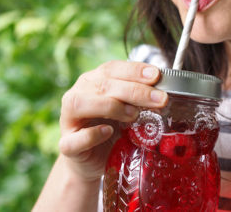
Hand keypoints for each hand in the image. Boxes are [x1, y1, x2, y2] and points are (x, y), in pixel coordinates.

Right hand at [58, 61, 167, 181]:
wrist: (94, 160)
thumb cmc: (113, 129)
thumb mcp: (127, 110)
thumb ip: (138, 99)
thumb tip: (163, 93)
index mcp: (93, 82)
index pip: (111, 69)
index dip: (134, 70)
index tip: (156, 75)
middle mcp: (77, 95)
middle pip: (103, 85)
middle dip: (134, 91)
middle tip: (160, 99)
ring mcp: (68, 120)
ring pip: (81, 104)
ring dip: (111, 107)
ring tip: (134, 115)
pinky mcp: (67, 145)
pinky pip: (75, 139)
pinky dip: (92, 134)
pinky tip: (108, 131)